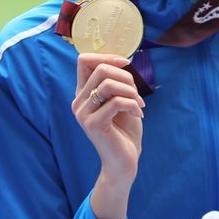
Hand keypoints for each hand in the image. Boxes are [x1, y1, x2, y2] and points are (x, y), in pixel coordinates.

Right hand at [72, 53, 142, 183]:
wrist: (124, 162)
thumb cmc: (125, 131)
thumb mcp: (122, 100)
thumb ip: (117, 82)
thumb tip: (123, 60)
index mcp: (83, 94)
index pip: (83, 61)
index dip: (106, 56)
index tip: (126, 64)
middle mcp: (78, 102)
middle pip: (100, 69)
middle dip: (126, 77)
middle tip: (137, 95)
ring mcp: (83, 114)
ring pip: (107, 84)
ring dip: (131, 92)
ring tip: (140, 105)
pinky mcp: (92, 125)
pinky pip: (116, 102)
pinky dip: (133, 105)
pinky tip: (139, 115)